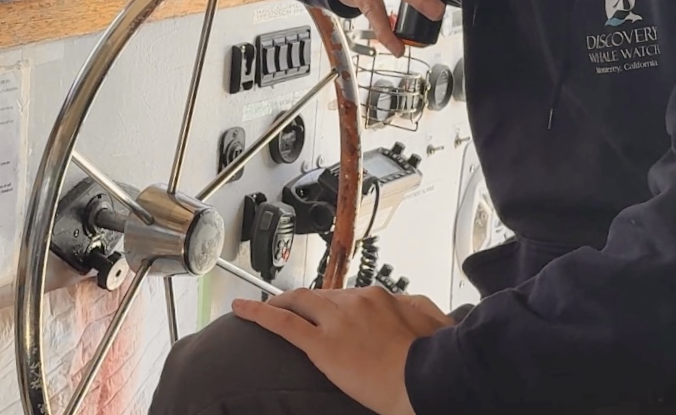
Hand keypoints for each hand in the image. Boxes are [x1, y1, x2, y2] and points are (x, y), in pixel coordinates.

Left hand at [232, 286, 453, 414]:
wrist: (424, 378)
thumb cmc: (432, 358)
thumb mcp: (433, 323)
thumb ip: (420, 310)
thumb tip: (419, 307)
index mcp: (380, 297)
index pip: (349, 297)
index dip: (334, 305)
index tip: (330, 314)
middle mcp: (355, 301)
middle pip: (321, 296)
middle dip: (304, 301)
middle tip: (290, 307)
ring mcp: (336, 321)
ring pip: (300, 303)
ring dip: (282, 303)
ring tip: (267, 307)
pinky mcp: (321, 344)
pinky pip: (283, 323)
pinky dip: (259, 313)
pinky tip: (242, 310)